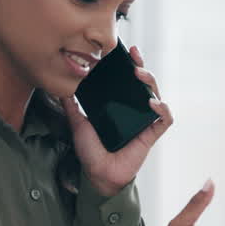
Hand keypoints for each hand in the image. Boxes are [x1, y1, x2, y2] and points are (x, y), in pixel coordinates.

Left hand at [62, 45, 173, 195]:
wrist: (98, 174)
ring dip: (150, 82)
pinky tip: (153, 103)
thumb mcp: (78, 123)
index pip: (127, 81)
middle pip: (143, 84)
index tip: (125, 51)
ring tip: (139, 74)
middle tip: (134, 56)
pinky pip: (164, 119)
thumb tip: (61, 87)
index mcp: (119, 105)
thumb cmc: (91, 152)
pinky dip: (162, 109)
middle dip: (141, 66)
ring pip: (156, 96)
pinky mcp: (151, 134)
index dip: (129, 64)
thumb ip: (72, 106)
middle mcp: (133, 110)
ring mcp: (144, 121)